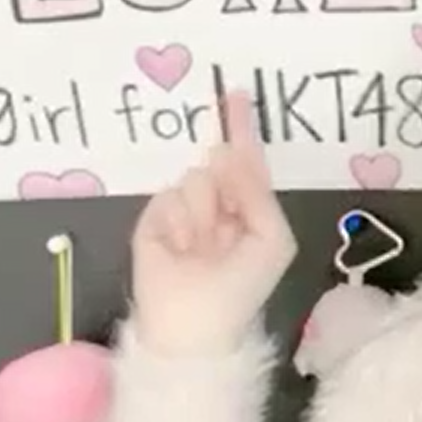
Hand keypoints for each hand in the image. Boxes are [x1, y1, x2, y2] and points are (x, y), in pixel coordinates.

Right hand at [130, 92, 296, 356]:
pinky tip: (178, 251)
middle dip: (225, 190)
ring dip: (203, 218)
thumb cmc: (242, 286)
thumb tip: (229, 153)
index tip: (240, 96)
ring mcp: (181, 209)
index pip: (244, 161)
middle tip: (223, 230)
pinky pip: (168, 199)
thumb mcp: (270, 237)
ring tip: (201, 251)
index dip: (243, 130)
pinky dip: (177, 226)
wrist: (193, 325)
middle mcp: (214, 201)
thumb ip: (256, 192)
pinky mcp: (151, 219)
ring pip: (195, 181)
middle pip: (218, 164)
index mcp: (246, 205)